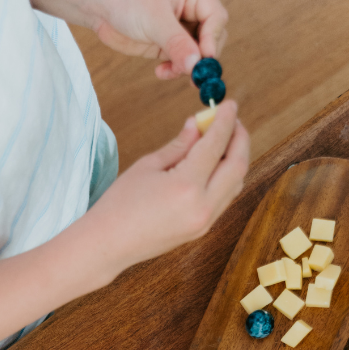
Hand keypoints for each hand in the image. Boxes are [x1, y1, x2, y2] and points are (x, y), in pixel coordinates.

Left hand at [91, 0, 227, 79]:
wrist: (98, 1)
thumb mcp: (154, 20)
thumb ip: (177, 43)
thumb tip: (196, 65)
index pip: (217, 17)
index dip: (212, 40)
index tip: (203, 61)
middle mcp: (193, 7)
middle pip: (212, 37)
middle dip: (201, 58)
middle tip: (190, 76)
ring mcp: (181, 26)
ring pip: (197, 53)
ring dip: (186, 67)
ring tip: (168, 72)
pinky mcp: (168, 42)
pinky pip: (181, 60)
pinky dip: (175, 69)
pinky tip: (161, 72)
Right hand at [91, 100, 249, 271]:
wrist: (108, 244)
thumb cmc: (120, 204)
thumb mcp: (148, 166)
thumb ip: (179, 145)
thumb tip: (196, 125)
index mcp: (186, 186)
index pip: (215, 145)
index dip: (225, 121)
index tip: (229, 105)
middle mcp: (202, 206)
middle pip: (238, 165)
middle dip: (240, 138)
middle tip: (233, 121)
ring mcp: (205, 221)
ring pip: (236, 183)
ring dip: (235, 158)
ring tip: (223, 141)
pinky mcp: (202, 229)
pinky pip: (226, 198)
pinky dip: (227, 177)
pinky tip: (216, 164)